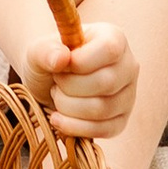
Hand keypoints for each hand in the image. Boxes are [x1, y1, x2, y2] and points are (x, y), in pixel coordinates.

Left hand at [24, 21, 136, 144]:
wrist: (48, 83)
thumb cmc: (48, 60)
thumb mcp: (38, 50)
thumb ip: (45, 50)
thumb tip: (61, 58)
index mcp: (114, 38)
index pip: (109, 49)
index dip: (80, 62)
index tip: (60, 65)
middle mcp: (128, 66)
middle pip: (106, 83)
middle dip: (70, 87)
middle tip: (56, 82)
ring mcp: (128, 96)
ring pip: (103, 109)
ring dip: (69, 107)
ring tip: (57, 96)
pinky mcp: (120, 121)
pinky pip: (103, 130)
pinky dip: (75, 127)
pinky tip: (57, 119)